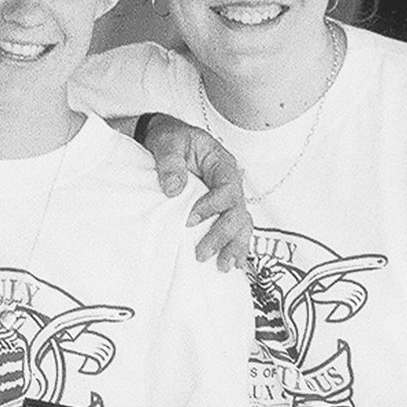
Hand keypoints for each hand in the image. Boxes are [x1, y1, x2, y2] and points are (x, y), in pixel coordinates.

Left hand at [141, 116, 252, 269]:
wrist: (166, 142)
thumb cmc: (171, 139)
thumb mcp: (168, 142)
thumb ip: (170, 162)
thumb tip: (173, 189)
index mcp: (222, 163)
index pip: (226, 189)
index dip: (212, 206)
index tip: (189, 220)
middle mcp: (229, 183)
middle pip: (237, 211)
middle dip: (222, 235)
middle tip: (202, 253)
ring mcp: (226, 199)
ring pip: (240, 224)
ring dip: (234, 246)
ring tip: (223, 266)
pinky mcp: (219, 211)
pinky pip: (233, 229)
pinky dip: (234, 246)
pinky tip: (232, 265)